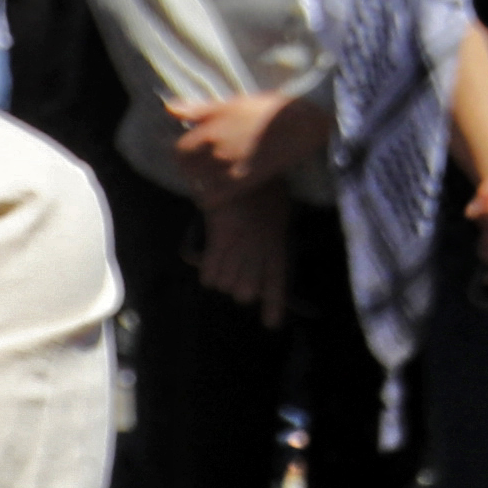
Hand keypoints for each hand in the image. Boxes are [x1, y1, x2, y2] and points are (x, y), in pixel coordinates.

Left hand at [169, 82, 318, 192]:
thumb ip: (196, 109)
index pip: (178, 150)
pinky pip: (212, 198)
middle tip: (196, 161)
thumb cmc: (264, 109)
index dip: (180, 149)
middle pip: (185, 168)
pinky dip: (208, 196)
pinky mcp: (241, 183)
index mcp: (208, 133)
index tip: (187, 146)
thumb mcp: (228, 103)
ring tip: (205, 175)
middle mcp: (213, 155)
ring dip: (196, 180)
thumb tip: (167, 108)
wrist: (297, 126)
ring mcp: (226, 171)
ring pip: (197, 184)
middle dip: (187, 165)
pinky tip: (214, 190)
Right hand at [188, 173, 294, 318]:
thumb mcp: (277, 210)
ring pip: (227, 284)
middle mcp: (261, 249)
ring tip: (223, 261)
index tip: (271, 325)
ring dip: (222, 279)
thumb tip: (267, 258)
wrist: (239, 163)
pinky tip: (209, 267)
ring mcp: (241, 244)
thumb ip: (271, 235)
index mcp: (278, 241)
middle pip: (246, 291)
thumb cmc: (261, 186)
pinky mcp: (220, 237)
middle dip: (239, 288)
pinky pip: (211, 272)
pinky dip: (208, 272)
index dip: (274, 304)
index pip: (277, 280)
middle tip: (236, 270)